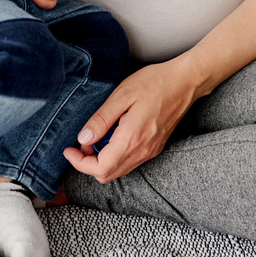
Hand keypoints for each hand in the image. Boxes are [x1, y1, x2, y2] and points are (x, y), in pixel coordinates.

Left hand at [62, 59, 201, 183]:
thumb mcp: (122, 95)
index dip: (79, 163)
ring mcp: (150, 151)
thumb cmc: (155, 83)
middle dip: (88, 163)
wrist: (186, 82)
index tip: (69, 149)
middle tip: (82, 141)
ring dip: (102, 160)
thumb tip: (83, 138)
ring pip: (118, 170)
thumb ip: (101, 119)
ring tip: (97, 135)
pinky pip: (129, 162)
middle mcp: (142, 151)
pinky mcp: (155, 148)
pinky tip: (113, 135)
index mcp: (132, 139)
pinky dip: (115, 155)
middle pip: (107, 175)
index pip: (100, 168)